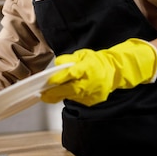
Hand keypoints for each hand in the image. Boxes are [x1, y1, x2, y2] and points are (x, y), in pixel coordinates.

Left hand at [41, 38, 156, 105]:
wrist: (113, 71)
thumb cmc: (95, 61)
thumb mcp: (81, 55)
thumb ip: (67, 59)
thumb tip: (57, 65)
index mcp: (88, 68)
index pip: (71, 74)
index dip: (59, 79)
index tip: (49, 82)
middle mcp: (90, 82)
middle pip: (70, 89)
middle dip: (55, 93)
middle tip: (43, 95)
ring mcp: (92, 93)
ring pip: (72, 96)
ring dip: (60, 96)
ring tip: (49, 95)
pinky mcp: (93, 101)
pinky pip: (77, 100)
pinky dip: (70, 97)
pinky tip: (67, 92)